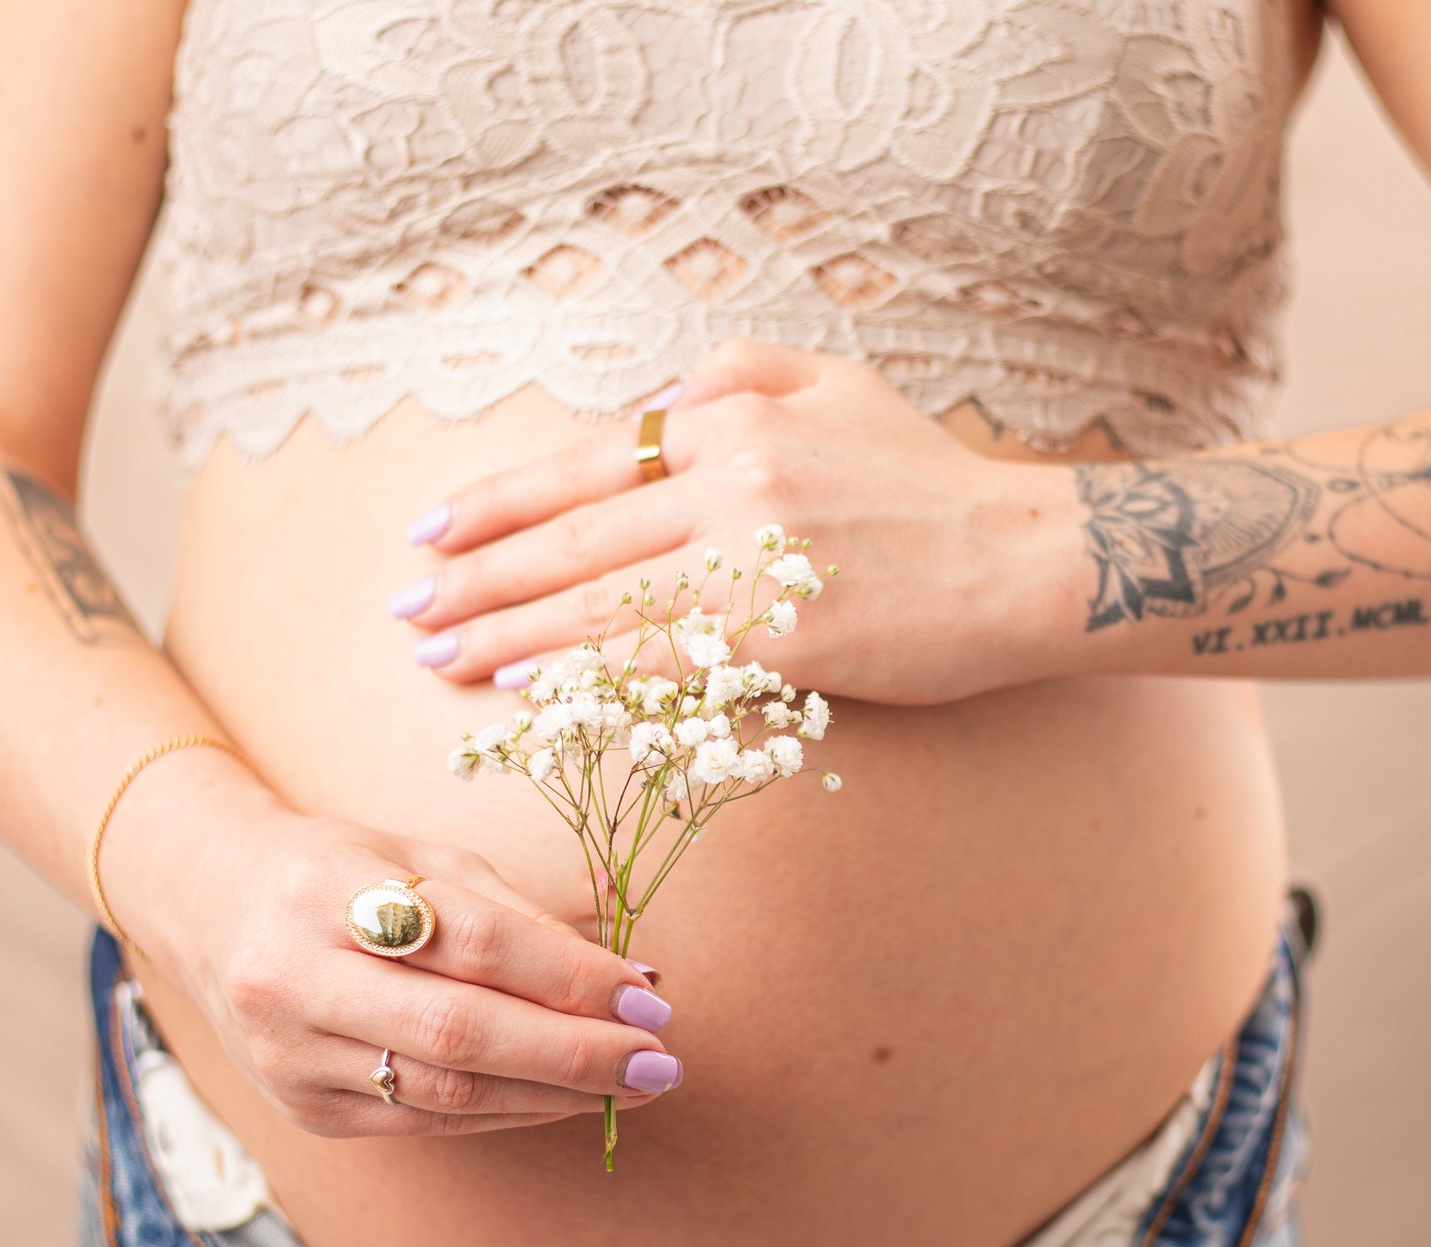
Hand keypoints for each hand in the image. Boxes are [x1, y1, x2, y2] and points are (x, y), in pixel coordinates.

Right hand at [108, 773, 681, 1139]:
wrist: (208, 910)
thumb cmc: (337, 872)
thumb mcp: (419, 860)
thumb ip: (519, 917)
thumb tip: (634, 976)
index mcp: (326, 889)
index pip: (472, 941)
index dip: (570, 976)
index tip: (649, 993)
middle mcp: (294, 978)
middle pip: (459, 1032)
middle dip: (575, 1054)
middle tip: (659, 1060)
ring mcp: (292, 1055)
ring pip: (447, 1093)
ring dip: (555, 1095)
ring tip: (631, 1084)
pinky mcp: (305, 1109)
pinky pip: (426, 1121)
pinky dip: (508, 1113)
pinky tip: (564, 1099)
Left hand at [390, 340, 1085, 706]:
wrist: (1026, 560)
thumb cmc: (933, 481)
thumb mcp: (839, 384)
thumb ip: (737, 373)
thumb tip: (647, 406)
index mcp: (732, 419)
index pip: (584, 464)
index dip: (498, 502)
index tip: (432, 532)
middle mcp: (729, 480)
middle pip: (571, 536)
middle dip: (474, 574)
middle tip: (404, 609)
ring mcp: (752, 560)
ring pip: (597, 603)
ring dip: (504, 634)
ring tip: (436, 658)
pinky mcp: (782, 636)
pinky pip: (656, 659)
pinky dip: (580, 673)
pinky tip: (524, 688)